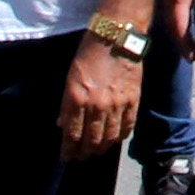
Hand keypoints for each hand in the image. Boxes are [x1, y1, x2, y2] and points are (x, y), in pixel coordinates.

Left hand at [55, 35, 143, 159]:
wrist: (116, 37)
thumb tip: (61, 124)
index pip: (72, 134)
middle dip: (85, 152)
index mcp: (77, 98)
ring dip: (102, 148)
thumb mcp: (70, 77)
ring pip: (110, 137)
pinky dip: (121, 136)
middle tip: (81, 157)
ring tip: (97, 151)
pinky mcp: (133, 100)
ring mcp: (116, 104)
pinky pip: (128, 126)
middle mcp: (96, 105)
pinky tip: (116, 139)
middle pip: (91, 140)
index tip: (66, 157)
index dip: (69, 150)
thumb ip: (66, 104)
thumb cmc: (88, 54)